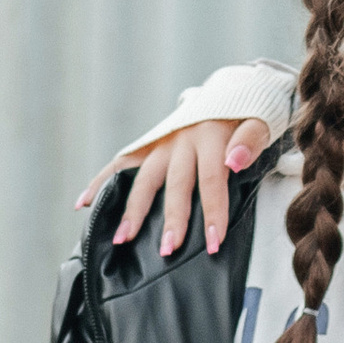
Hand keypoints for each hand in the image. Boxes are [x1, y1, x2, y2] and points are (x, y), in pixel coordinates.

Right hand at [75, 116, 268, 258]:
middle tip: (167, 250)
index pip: (211, 179)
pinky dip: (100, 182)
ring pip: (143, 178)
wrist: (229, 92)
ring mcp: (161, 142)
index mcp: (210, 135)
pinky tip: (82, 204)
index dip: (212, 212)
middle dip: (171, 219)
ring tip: (122, 238)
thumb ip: (250, 140)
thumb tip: (235, 161)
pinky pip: (121, 164)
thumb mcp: (261, 121)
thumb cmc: (248, 116)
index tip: (213, 243)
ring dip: (133, 209)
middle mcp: (181, 139)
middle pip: (175, 184)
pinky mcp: (149, 144)